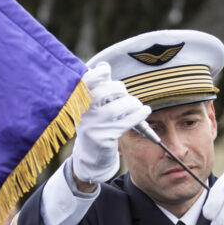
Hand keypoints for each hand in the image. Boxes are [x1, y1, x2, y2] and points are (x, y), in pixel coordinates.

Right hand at [71, 63, 150, 187]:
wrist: (91, 158)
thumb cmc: (95, 127)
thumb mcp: (92, 108)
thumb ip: (98, 88)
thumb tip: (103, 66)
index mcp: (78, 103)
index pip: (86, 82)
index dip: (97, 74)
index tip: (106, 72)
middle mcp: (83, 114)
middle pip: (106, 91)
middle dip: (120, 90)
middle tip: (125, 96)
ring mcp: (92, 126)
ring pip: (119, 106)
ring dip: (132, 104)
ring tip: (136, 106)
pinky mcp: (103, 138)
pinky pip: (127, 122)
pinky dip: (139, 114)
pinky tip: (145, 111)